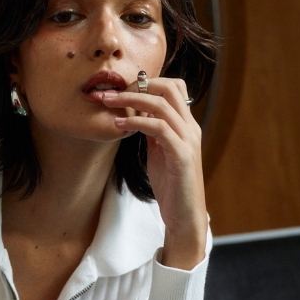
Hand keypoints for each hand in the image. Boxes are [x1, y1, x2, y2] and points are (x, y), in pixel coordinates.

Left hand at [102, 76, 207, 269]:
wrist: (184, 216)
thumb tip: (137, 116)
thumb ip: (153, 134)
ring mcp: (188, 140)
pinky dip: (136, 121)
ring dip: (130, 99)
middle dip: (137, 85)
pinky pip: (159, 128)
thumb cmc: (171, 186)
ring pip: (162, 104)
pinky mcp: (182, 155)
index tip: (121, 90)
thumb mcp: (159, 153)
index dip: (148, 82)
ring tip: (107, 103)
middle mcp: (191, 128)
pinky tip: (119, 124)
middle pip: (169, 88)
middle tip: (110, 93)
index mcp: (186, 125)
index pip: (173, 88)